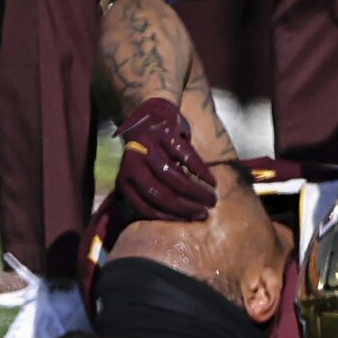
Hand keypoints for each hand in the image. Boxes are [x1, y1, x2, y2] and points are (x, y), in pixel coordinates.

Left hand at [114, 97, 217, 220]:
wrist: (149, 115)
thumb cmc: (150, 153)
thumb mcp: (141, 175)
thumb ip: (149, 195)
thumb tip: (172, 220)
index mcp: (125, 180)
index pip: (145, 206)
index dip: (168, 217)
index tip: (188, 222)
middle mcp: (133, 164)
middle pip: (159, 194)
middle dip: (184, 207)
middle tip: (204, 214)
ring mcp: (148, 147)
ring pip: (172, 176)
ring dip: (194, 191)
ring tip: (211, 198)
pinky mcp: (165, 134)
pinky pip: (185, 156)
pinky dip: (200, 170)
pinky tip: (211, 180)